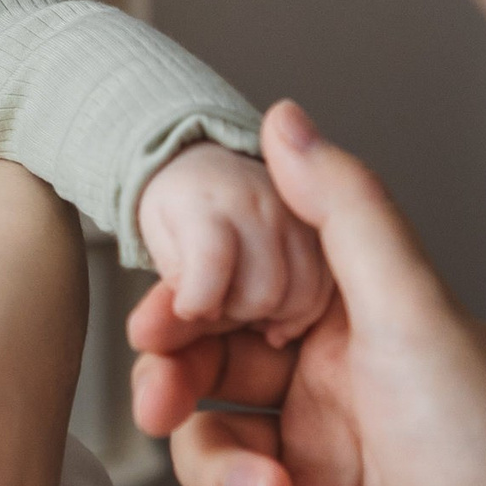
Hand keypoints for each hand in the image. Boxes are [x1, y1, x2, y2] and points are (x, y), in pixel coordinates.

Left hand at [134, 138, 333, 333]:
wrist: (212, 169)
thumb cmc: (182, 210)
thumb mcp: (159, 239)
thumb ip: (175, 280)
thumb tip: (193, 316)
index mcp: (208, 203)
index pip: (211, 260)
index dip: (198, 299)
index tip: (187, 307)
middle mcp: (261, 205)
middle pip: (262, 291)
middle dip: (235, 313)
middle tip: (218, 305)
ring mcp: (298, 217)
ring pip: (300, 296)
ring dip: (271, 316)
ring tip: (245, 306)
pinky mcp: (323, 233)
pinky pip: (326, 289)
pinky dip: (303, 312)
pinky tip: (276, 314)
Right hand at [139, 99, 485, 485]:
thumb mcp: (411, 310)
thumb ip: (346, 213)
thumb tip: (286, 116)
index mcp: (342, 323)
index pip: (233, 295)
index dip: (183, 307)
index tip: (156, 323)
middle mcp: (318, 387)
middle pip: (199, 374)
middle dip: (172, 391)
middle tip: (160, 408)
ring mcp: (309, 463)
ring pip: (206, 456)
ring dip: (229, 480)